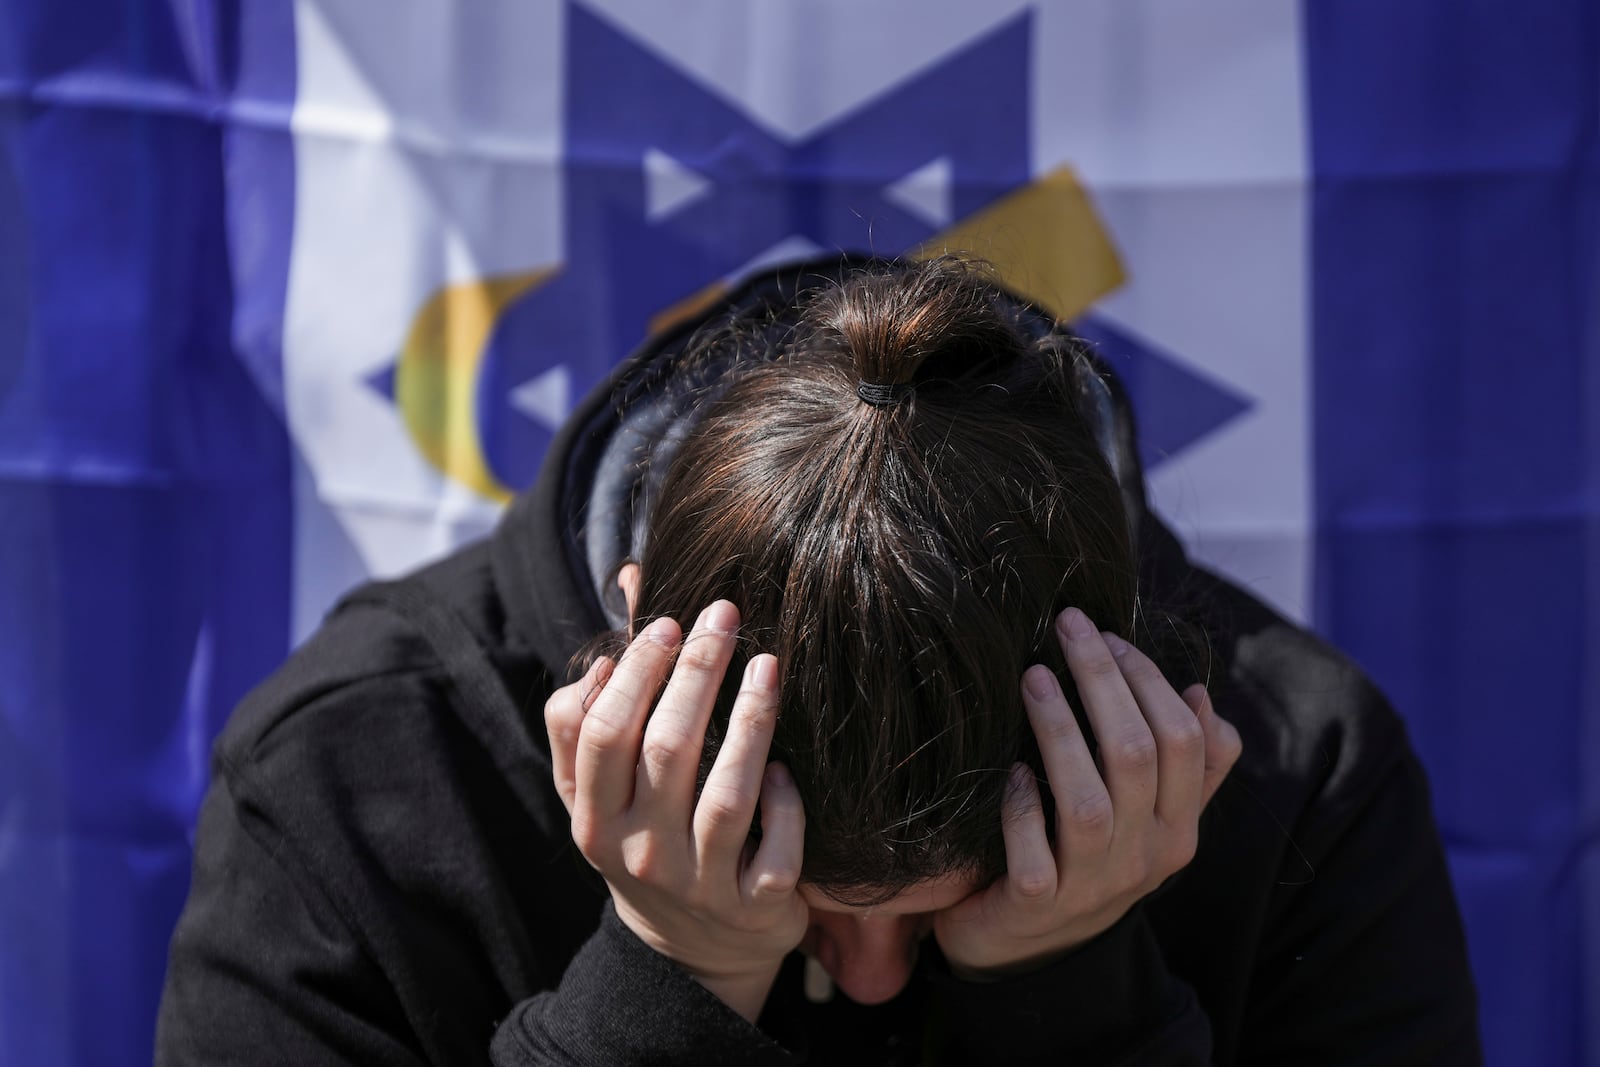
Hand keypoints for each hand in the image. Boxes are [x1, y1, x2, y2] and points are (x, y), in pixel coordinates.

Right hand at [544, 601, 807, 1022]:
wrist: (691, 952)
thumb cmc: (643, 840)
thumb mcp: (599, 793)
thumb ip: (586, 718)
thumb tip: (609, 633)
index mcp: (593, 819)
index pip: (601, 733)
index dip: (635, 673)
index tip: (668, 622)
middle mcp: (638, 854)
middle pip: (666, 750)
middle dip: (697, 673)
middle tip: (725, 617)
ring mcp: (698, 885)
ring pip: (726, 797)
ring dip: (750, 723)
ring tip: (769, 664)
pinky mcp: (754, 908)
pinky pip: (776, 851)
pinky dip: (784, 805)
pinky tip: (787, 769)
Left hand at [934, 607, 1241, 976]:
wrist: (1029, 954)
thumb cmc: (1085, 862)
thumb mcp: (1148, 819)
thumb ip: (1187, 768)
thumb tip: (1202, 694)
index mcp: (1178, 829)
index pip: (1185, 740)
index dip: (1149, 679)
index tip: (1108, 635)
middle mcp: (1144, 858)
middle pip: (1137, 754)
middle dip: (1103, 680)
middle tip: (1068, 627)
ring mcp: (1090, 885)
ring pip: (1088, 800)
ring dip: (1059, 730)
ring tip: (1032, 677)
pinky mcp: (1035, 905)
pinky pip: (1032, 854)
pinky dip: (1022, 808)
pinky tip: (1011, 771)